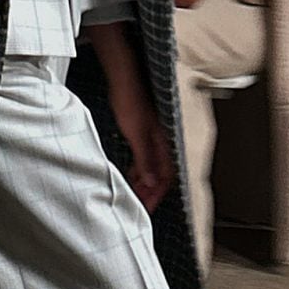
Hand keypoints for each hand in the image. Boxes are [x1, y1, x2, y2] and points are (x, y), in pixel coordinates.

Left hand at [105, 60, 175, 213]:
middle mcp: (161, 141)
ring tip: (133, 195)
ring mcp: (152, 136)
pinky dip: (138, 169)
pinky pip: (144, 157)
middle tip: (138, 207)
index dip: (156, 195)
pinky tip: (130, 175)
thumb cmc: (129, 100)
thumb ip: (144, 159)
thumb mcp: (135, 134)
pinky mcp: (142, 131)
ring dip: (143, 182)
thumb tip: (152, 181)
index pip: (165, 177)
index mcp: (164, 143)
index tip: (146, 209)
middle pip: (160, 174)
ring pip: (151, 166)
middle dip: (149, 192)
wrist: (123, 78)